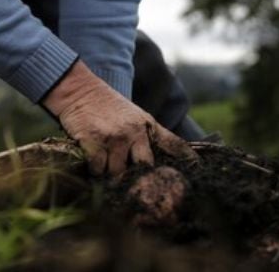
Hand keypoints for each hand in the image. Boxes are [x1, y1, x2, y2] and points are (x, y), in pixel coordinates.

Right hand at [43, 61, 195, 176]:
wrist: (80, 90)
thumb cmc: (106, 106)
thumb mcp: (134, 116)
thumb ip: (146, 135)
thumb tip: (157, 162)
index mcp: (147, 125)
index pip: (173, 144)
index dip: (188, 159)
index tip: (199, 171)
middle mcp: (135, 132)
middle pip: (145, 168)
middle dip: (139, 179)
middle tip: (135, 188)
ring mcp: (115, 137)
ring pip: (117, 173)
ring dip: (111, 175)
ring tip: (106, 169)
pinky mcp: (94, 141)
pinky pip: (98, 169)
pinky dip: (94, 171)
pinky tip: (92, 162)